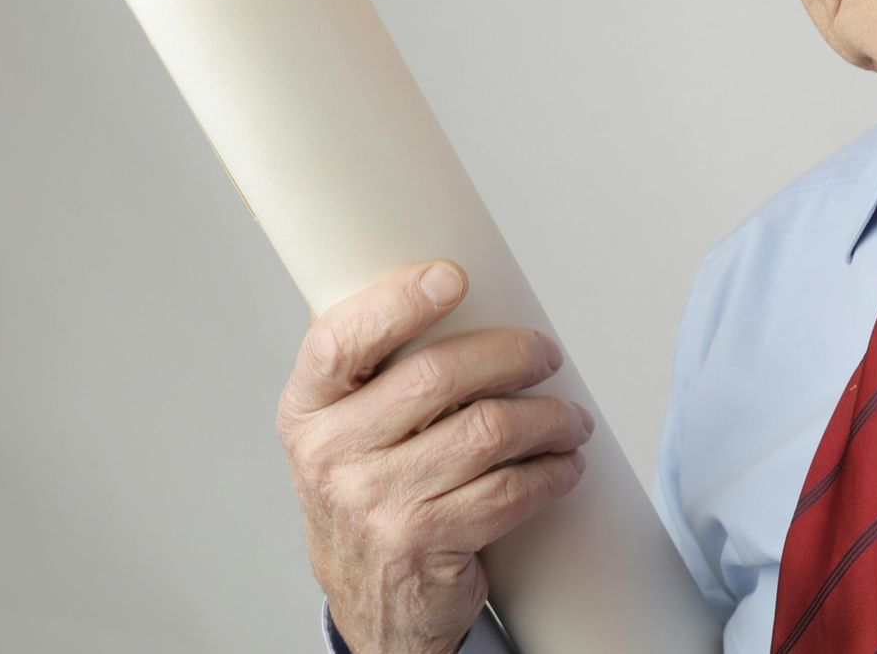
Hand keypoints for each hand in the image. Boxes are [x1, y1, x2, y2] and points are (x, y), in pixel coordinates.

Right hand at [277, 259, 593, 653]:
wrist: (371, 600)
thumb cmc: (371, 490)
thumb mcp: (348, 429)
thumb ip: (377, 365)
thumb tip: (446, 282)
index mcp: (307, 410)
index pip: (339, 340)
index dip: (398, 301)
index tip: (453, 277)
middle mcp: (331, 455)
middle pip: (437, 376)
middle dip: (512, 355)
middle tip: (547, 354)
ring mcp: (375, 503)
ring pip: (487, 431)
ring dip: (548, 417)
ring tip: (570, 418)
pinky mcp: (423, 543)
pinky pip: (508, 491)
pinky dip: (551, 472)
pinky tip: (564, 464)